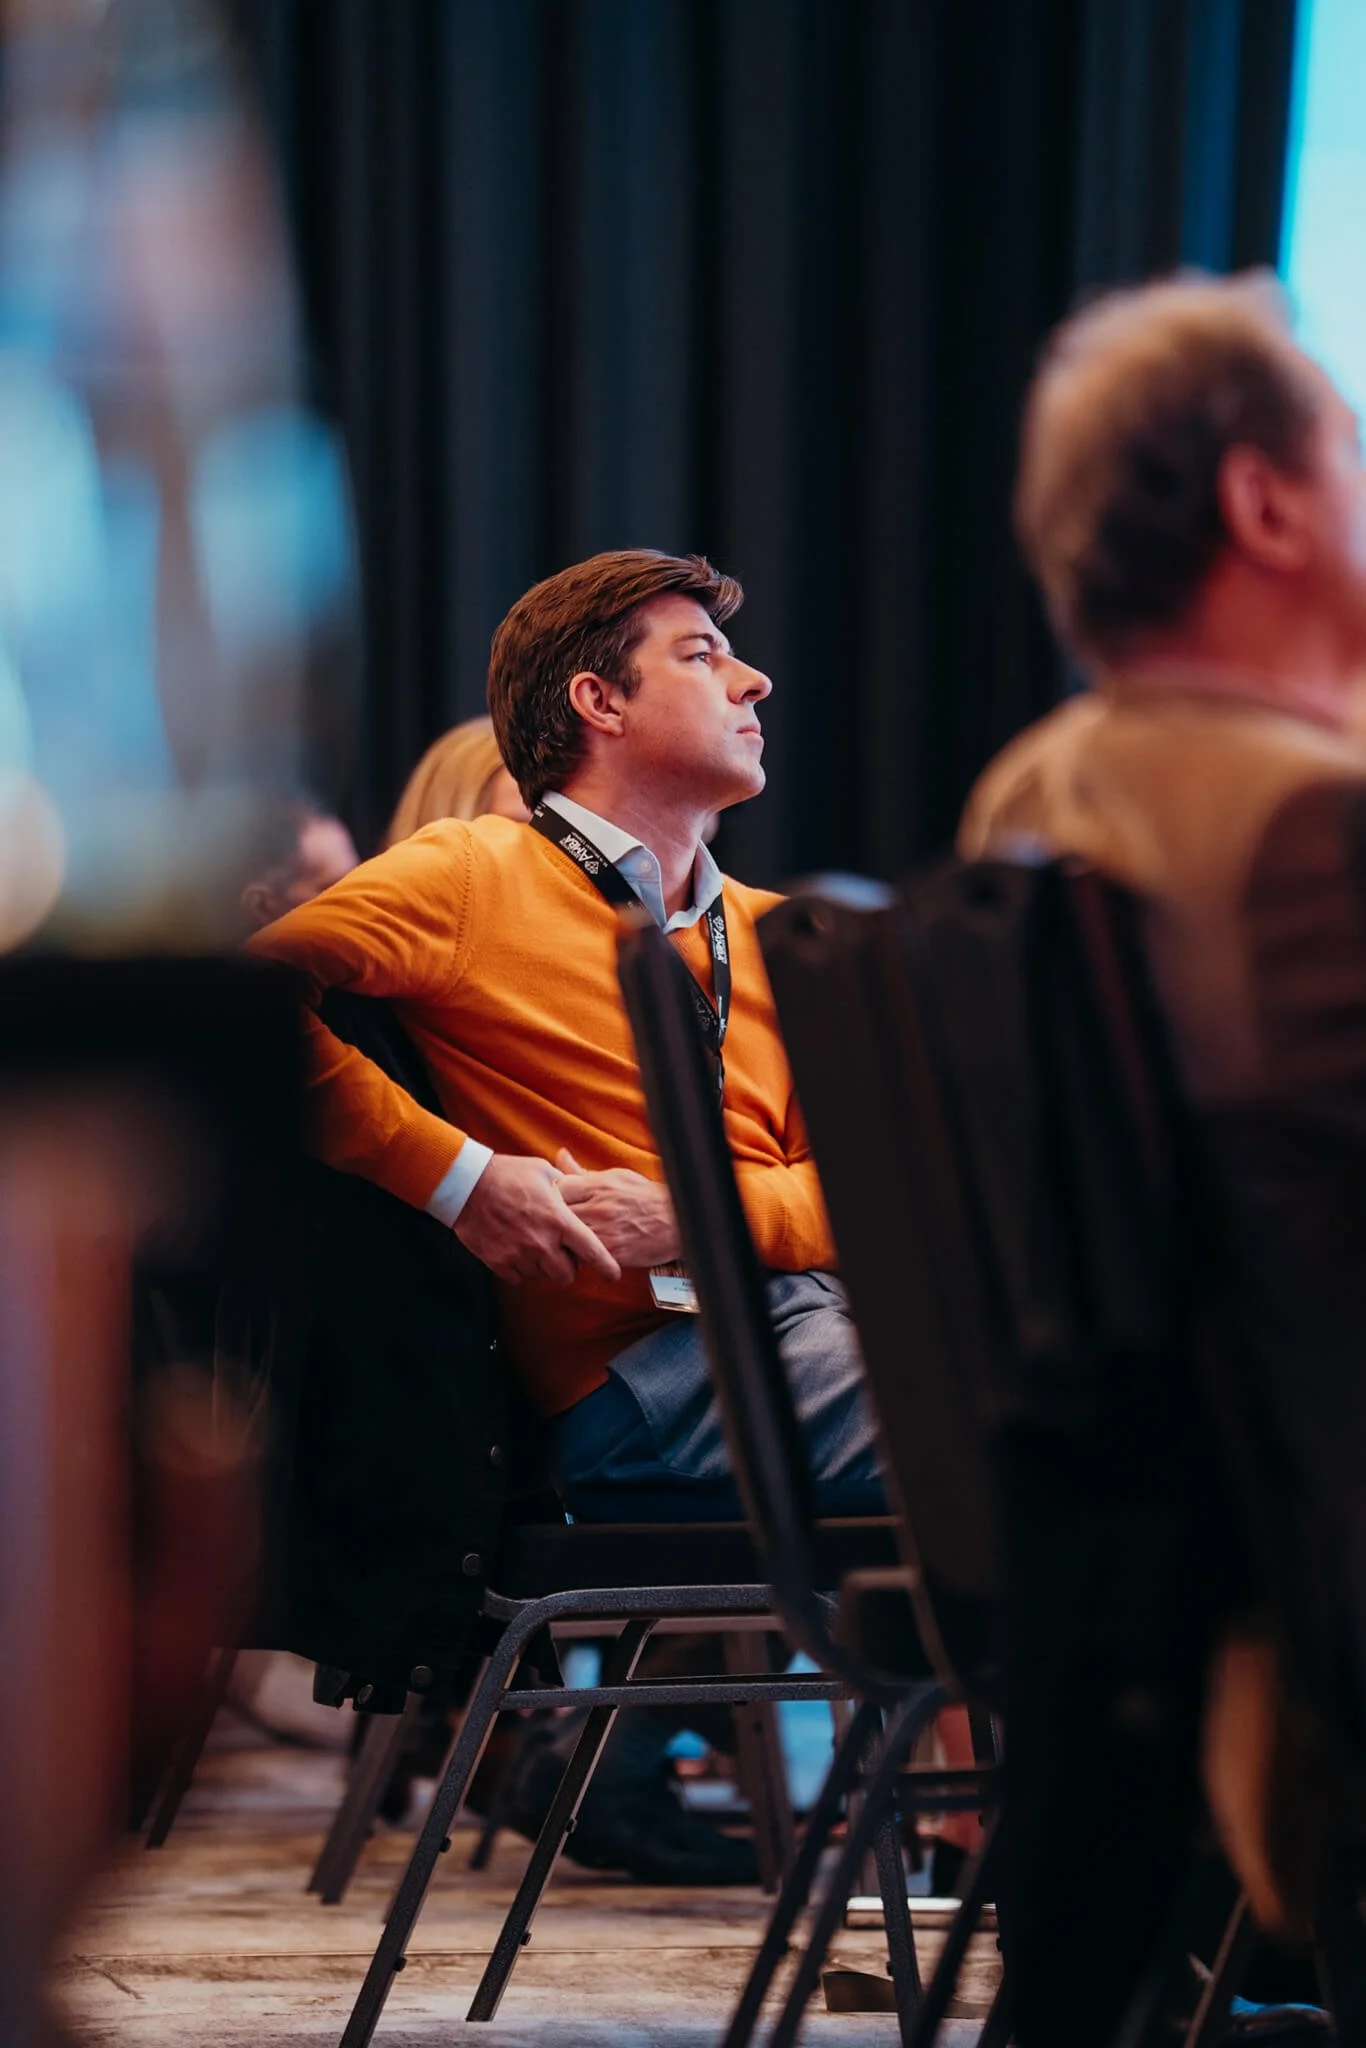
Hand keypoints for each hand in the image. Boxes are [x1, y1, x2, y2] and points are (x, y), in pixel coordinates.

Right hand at [454, 1153, 621, 1286]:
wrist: (467, 1184)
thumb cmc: (507, 1173)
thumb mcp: (544, 1171)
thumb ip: (565, 1186)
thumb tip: (578, 1190)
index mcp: (559, 1220)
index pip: (592, 1251)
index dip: (607, 1266)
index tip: (613, 1275)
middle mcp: (541, 1242)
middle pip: (566, 1275)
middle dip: (567, 1267)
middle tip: (561, 1254)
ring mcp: (519, 1255)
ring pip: (542, 1278)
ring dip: (543, 1268)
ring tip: (535, 1249)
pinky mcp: (498, 1262)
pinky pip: (518, 1279)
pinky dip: (521, 1270)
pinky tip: (517, 1253)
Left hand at [554, 1149, 680, 1267]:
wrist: (679, 1222)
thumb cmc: (647, 1198)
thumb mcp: (616, 1177)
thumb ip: (584, 1172)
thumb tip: (560, 1155)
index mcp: (598, 1185)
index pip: (556, 1187)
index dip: (547, 1195)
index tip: (546, 1201)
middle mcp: (599, 1208)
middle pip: (556, 1214)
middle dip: (548, 1219)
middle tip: (545, 1224)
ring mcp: (604, 1231)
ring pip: (565, 1238)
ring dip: (558, 1240)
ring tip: (557, 1240)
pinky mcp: (611, 1253)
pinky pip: (582, 1257)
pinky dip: (574, 1256)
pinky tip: (575, 1254)